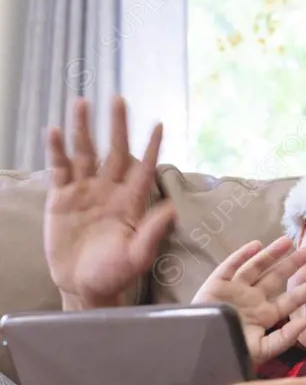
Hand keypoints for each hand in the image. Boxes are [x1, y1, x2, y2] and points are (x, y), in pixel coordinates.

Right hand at [44, 96, 175, 308]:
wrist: (83, 285)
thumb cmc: (115, 273)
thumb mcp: (137, 256)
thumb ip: (152, 232)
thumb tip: (173, 209)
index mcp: (132, 202)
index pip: (143, 168)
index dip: (150, 147)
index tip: (159, 124)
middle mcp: (109, 191)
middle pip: (114, 151)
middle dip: (117, 126)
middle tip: (119, 99)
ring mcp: (85, 191)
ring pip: (85, 153)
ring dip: (84, 129)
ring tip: (82, 102)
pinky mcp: (61, 198)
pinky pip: (59, 169)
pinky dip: (57, 150)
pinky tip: (54, 132)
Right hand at [192, 236, 305, 366]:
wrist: (197, 352)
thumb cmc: (229, 353)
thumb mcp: (261, 351)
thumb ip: (283, 339)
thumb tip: (304, 323)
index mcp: (265, 314)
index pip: (290, 299)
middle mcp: (253, 299)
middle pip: (276, 277)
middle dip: (293, 264)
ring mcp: (235, 290)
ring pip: (256, 267)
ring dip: (271, 254)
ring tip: (288, 241)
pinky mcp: (216, 284)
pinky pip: (230, 266)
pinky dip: (241, 256)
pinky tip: (256, 245)